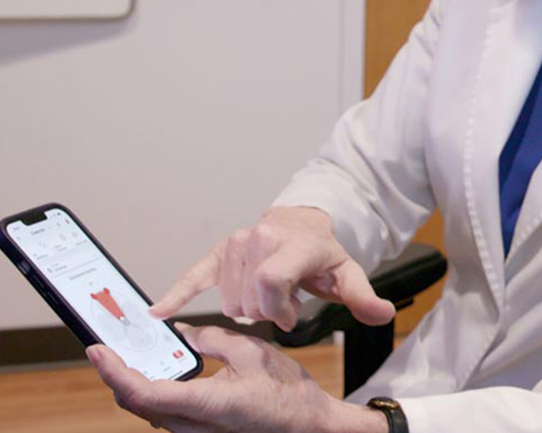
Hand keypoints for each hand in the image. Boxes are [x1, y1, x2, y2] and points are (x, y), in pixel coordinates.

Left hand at [88, 325, 387, 432]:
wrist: (310, 429)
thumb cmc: (288, 395)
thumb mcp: (253, 353)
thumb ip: (212, 340)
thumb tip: (183, 335)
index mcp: (207, 405)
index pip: (142, 393)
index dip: (113, 372)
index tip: (97, 350)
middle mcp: (194, 428)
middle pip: (136, 405)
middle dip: (117, 375)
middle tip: (109, 347)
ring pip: (149, 413)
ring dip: (134, 385)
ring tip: (131, 355)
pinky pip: (166, 417)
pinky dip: (154, 394)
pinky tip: (161, 373)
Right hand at [151, 207, 394, 330]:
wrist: (301, 225)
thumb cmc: (321, 255)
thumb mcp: (347, 274)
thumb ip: (363, 298)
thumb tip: (383, 313)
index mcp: (294, 245)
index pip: (272, 282)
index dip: (278, 310)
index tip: (290, 317)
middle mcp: (261, 238)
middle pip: (249, 299)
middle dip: (266, 312)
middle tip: (284, 303)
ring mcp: (237, 244)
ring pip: (229, 300)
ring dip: (247, 307)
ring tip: (268, 294)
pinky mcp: (219, 253)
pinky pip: (194, 275)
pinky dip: (177, 293)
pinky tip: (158, 311)